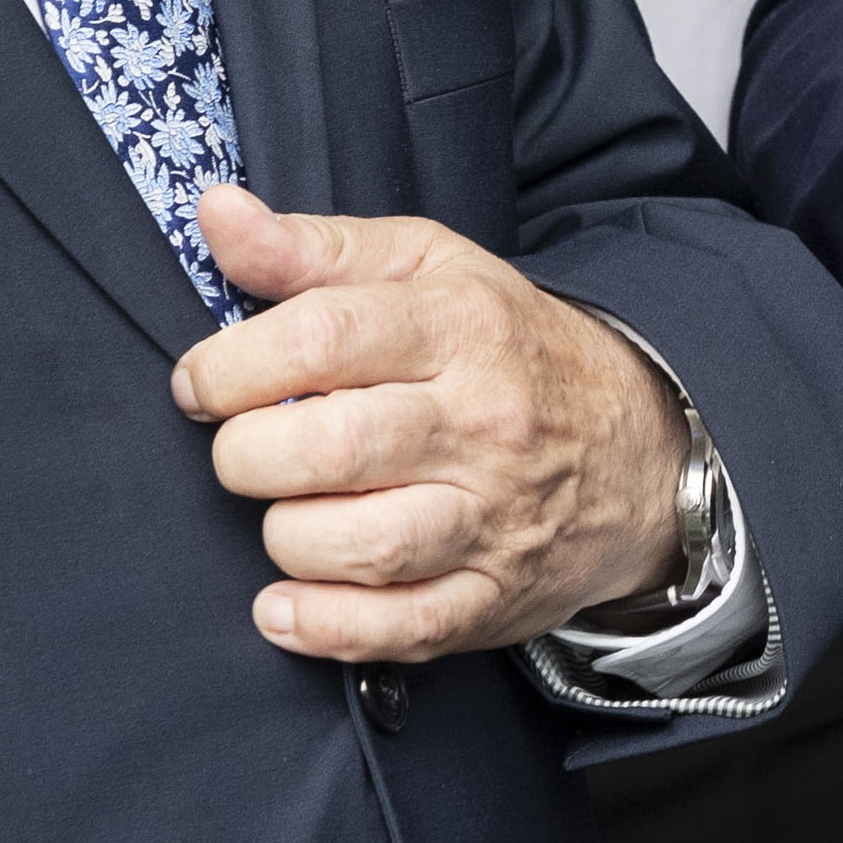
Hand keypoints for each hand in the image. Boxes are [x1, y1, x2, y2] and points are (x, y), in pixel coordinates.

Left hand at [174, 185, 689, 659]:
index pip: (324, 337)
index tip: (201, 382)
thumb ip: (314, 248)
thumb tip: (217, 213)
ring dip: (286, 537)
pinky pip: (400, 629)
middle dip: (246, 454)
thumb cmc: (508, 348)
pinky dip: (324, 627)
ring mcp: (492, 519)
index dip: (232, 364)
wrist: (641, 444)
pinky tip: (283, 603)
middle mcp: (482, 423)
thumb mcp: (428, 267)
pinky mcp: (493, 598)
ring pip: (364, 545)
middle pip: (331, 447)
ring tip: (282, 510)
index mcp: (461, 327)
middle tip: (241, 449)